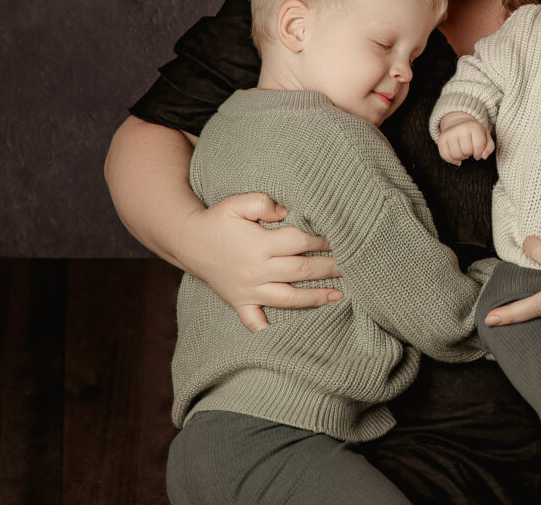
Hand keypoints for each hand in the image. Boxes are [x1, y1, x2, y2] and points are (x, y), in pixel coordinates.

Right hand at [178, 192, 340, 332]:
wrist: (189, 241)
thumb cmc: (218, 219)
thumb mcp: (237, 202)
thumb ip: (262, 202)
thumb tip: (286, 211)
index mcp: (260, 245)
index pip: (300, 243)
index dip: (321, 240)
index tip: (338, 237)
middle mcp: (257, 271)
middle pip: (301, 272)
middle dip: (329, 268)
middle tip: (351, 265)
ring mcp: (249, 290)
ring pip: (288, 298)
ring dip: (315, 299)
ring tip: (339, 296)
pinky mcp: (240, 302)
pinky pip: (255, 322)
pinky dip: (268, 330)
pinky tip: (287, 337)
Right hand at [437, 113, 494, 164]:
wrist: (458, 122)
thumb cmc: (474, 132)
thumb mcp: (485, 137)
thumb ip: (489, 147)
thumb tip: (483, 156)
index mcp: (474, 127)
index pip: (479, 146)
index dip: (479, 153)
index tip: (477, 152)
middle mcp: (461, 128)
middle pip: (466, 151)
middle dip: (469, 154)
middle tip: (469, 150)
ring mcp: (450, 133)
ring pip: (456, 155)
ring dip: (461, 157)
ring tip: (462, 151)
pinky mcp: (441, 138)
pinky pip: (445, 155)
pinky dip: (451, 159)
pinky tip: (456, 157)